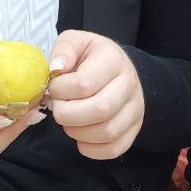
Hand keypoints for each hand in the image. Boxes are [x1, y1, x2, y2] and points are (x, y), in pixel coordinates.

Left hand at [47, 31, 144, 159]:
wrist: (117, 68)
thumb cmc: (91, 57)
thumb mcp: (76, 42)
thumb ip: (64, 49)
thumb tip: (56, 68)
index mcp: (113, 59)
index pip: (85, 83)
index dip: (61, 90)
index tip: (55, 87)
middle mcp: (130, 84)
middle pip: (99, 110)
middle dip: (67, 114)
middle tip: (58, 108)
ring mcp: (135, 108)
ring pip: (107, 132)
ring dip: (77, 132)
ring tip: (68, 121)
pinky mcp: (134, 128)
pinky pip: (114, 149)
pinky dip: (91, 149)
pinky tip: (81, 136)